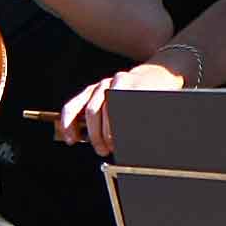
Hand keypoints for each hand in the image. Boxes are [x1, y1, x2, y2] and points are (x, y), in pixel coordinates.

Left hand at [57, 54, 192, 156]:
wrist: (157, 75)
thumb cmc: (129, 96)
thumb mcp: (108, 103)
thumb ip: (96, 118)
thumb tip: (83, 138)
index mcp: (92, 92)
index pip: (72, 107)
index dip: (68, 125)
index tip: (71, 140)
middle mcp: (103, 86)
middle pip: (92, 112)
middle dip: (95, 135)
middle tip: (101, 150)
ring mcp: (120, 83)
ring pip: (109, 110)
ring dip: (109, 133)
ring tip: (114, 146)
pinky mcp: (135, 85)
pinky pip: (126, 107)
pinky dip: (124, 124)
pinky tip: (126, 133)